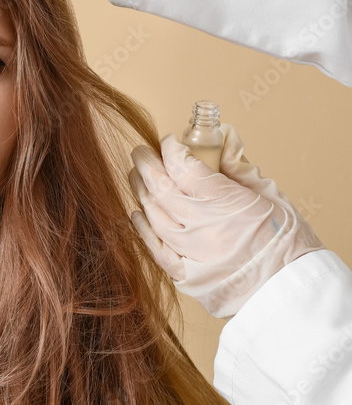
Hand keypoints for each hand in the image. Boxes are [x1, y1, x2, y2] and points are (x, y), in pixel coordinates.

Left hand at [128, 123, 324, 317]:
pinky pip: (153, 247)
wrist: (290, 293)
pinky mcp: (184, 274)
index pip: (183, 167)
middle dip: (146, 164)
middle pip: (160, 187)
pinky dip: (142, 228)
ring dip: (141, 191)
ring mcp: (190, 251)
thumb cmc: (287, 243)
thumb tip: (225, 136)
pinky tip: (138, 213)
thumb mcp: (271, 196)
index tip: (169, 142)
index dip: (171, 150)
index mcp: (225, 202)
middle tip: (142, 153)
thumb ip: (240, 166)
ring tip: (138, 177)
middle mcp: (202, 225)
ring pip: (152, 214)